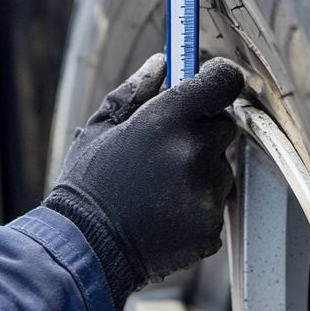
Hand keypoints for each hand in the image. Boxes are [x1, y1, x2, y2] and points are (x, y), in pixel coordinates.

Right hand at [43, 54, 243, 310]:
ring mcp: (206, 193)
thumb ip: (137, 90)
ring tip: (158, 186)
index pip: (224, 81)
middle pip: (224, 125)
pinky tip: (164, 211)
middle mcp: (195, 153)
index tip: (208, 81)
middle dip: (202, 129)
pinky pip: (215, 203)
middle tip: (166, 146)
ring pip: (221, 167)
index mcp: (169, 120)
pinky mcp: (211, 226)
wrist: (85, 248)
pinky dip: (197, 205)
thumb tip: (163, 63)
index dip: (218, 78)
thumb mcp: (102, 127)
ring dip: (201, 170)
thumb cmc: (88, 184)